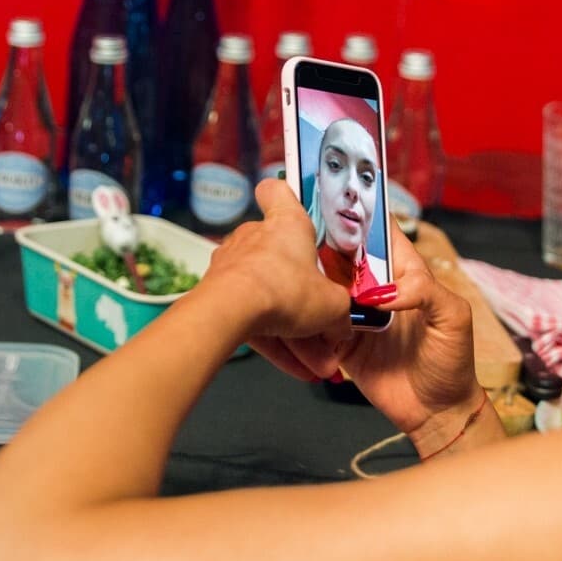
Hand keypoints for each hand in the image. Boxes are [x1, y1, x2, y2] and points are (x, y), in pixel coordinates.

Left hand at [197, 180, 353, 356]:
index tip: (296, 209)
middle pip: (284, 263)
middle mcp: (256, 238)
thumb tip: (343, 327)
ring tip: (314, 364)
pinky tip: (295, 369)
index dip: (285, 197)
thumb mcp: (332, 306)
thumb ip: (341, 314)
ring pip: (270, 298)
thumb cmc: (282, 289)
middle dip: (305, 301)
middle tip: (324, 331)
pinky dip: (273, 342)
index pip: (277, 191)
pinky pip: (252, 318)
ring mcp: (234, 265)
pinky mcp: (218, 293)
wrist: (230, 312)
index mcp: (286, 223)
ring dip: (294, 333)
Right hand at [243, 202, 479, 433]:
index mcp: (406, 273)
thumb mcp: (453, 318)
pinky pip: (317, 322)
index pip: (381, 233)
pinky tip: (294, 307)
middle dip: (322, 239)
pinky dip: (307, 316)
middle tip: (295, 228)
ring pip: (325, 285)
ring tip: (288, 264)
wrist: (436, 412)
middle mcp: (377, 288)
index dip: (360, 212)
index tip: (334, 193)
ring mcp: (356, 314)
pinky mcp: (341, 341)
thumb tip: (384, 291)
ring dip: (311, 277)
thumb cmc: (453, 363)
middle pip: (344, 254)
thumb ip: (424, 293)